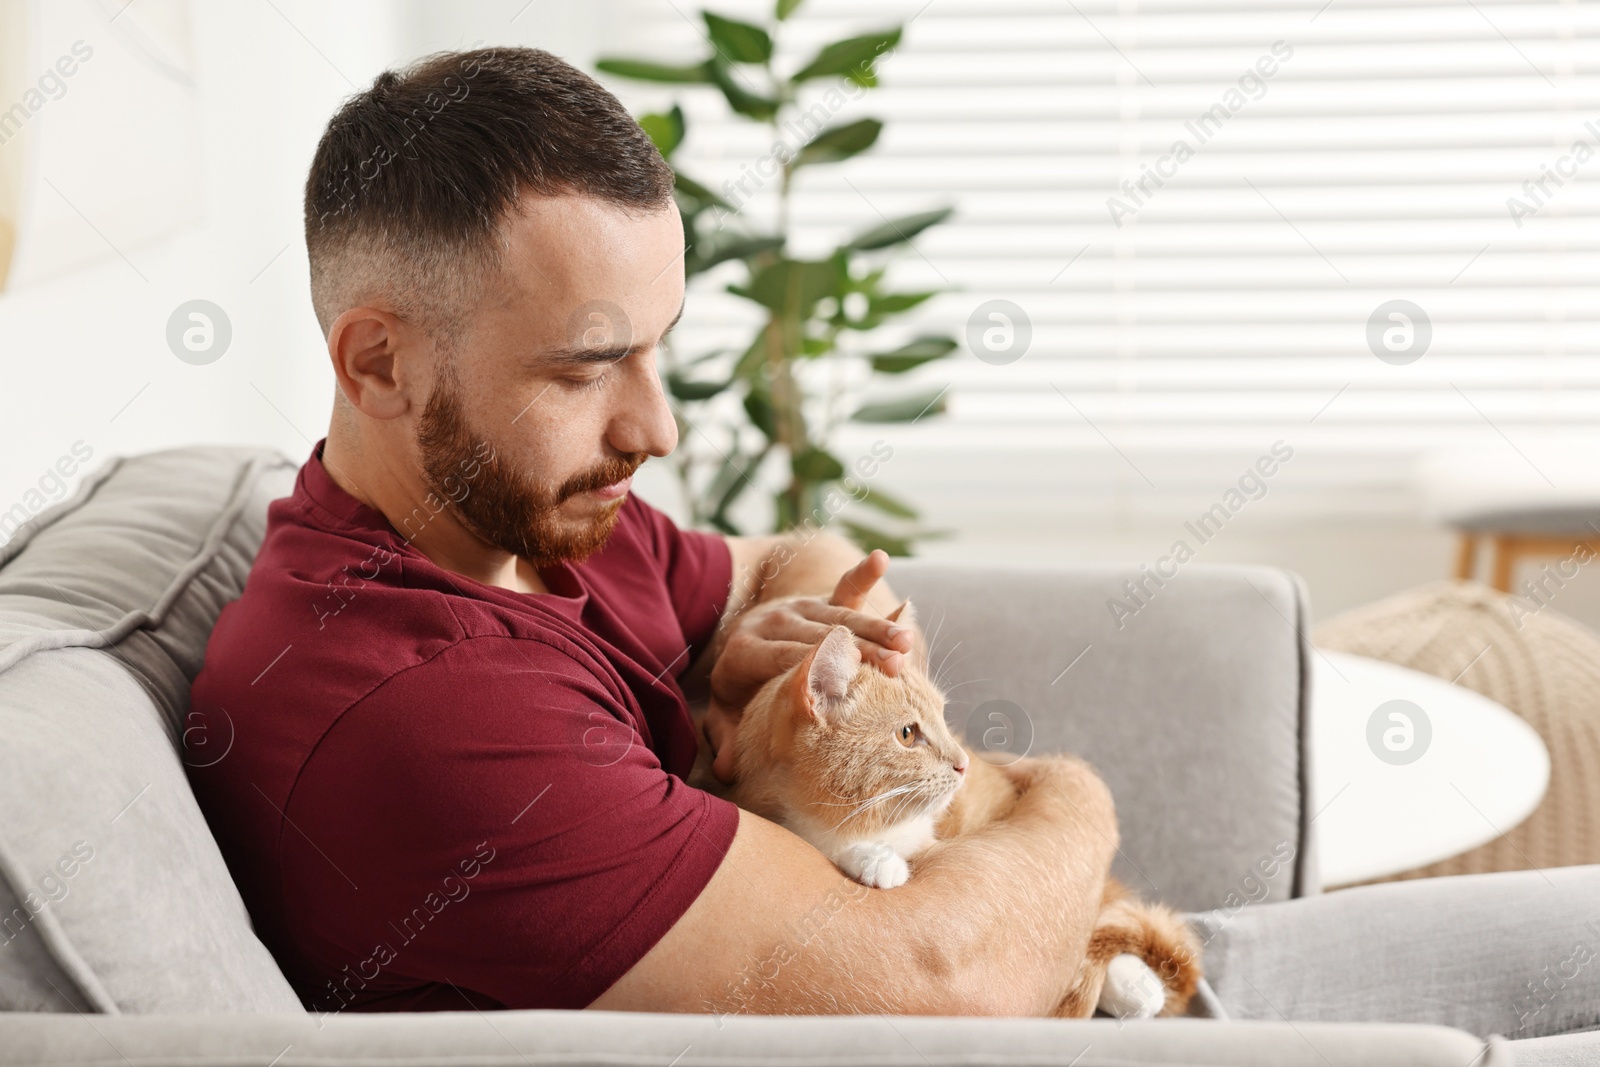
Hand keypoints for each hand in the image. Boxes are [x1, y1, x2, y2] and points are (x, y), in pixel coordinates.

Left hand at [703, 549, 916, 783]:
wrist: (733, 635)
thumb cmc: (736, 687)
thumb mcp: (723, 712)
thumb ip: (725, 738)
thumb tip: (728, 770)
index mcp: (745, 650)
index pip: (785, 656)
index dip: (816, 663)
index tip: (848, 672)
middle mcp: (774, 622)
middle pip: (821, 636)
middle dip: (859, 650)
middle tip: (894, 666)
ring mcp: (798, 608)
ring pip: (841, 617)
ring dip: (876, 629)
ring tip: (906, 644)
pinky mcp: (818, 602)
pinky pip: (843, 588)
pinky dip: (862, 575)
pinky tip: (880, 560)